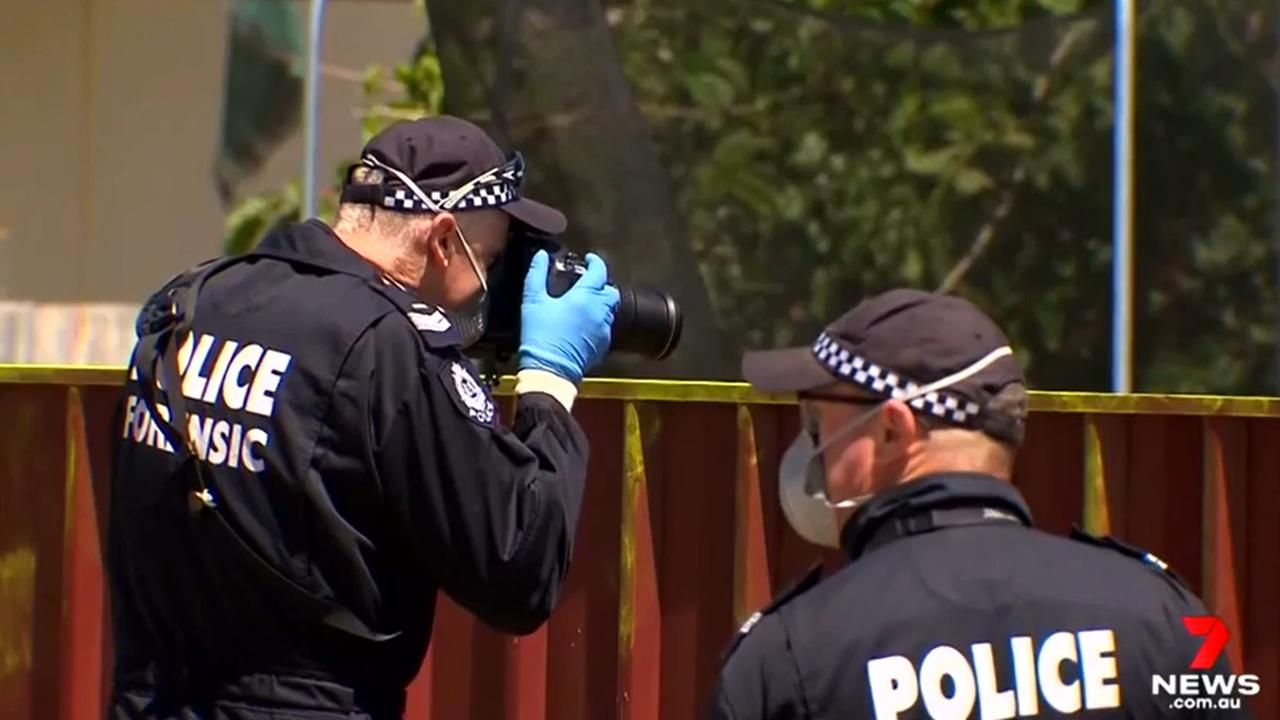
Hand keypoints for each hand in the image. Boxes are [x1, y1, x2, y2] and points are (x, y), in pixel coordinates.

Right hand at [518, 251, 619, 383]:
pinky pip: (606, 327)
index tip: (589, 260)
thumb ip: (536, 275)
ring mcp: (603, 329)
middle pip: (610, 290)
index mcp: (585, 296)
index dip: (595, 262)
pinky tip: (582, 324)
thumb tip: (540, 257)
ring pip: (610, 309)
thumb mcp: (533, 301)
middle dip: (601, 284)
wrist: (550, 370)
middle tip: (586, 283)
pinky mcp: (602, 345)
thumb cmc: (541, 337)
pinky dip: (598, 321)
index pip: (599, 271)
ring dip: (601, 303)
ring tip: (583, 303)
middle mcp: (599, 311)